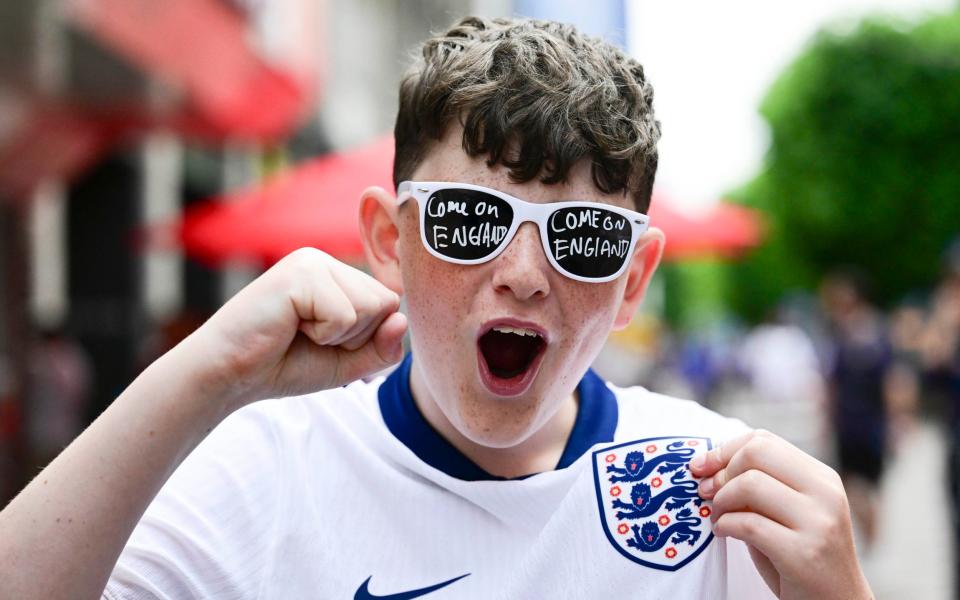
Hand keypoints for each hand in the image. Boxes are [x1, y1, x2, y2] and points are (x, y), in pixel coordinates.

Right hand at [187, 248, 406, 406]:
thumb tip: (402, 319)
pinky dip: (323, 335)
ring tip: (299, 332)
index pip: (389, 304)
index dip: (366, 337)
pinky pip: (346, 315)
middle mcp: (326, 261)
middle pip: (385, 303)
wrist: (228, 374)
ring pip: (371, 307)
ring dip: (339, 337)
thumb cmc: (283, 365)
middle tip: (309, 338)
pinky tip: (290, 328)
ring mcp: (312, 262)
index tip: (324, 342)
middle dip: (355, 337)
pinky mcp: (300, 274)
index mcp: (337, 276)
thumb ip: (382, 348)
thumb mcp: (347, 363)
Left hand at [690, 430, 871, 599]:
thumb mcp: (786, 512)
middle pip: (755, 454)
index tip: (701, 466)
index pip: (763, 440)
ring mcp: (819, 523)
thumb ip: (759, 486)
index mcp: (821, 477)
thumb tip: (707, 463)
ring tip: (717, 517)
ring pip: (750, 485)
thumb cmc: (800, 555)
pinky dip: (725, 526)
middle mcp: (825, 494)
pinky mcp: (804, 554)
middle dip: (721, 472)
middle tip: (706, 492)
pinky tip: (723, 533)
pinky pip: (748, 524)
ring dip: (721, 501)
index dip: (724, 450)